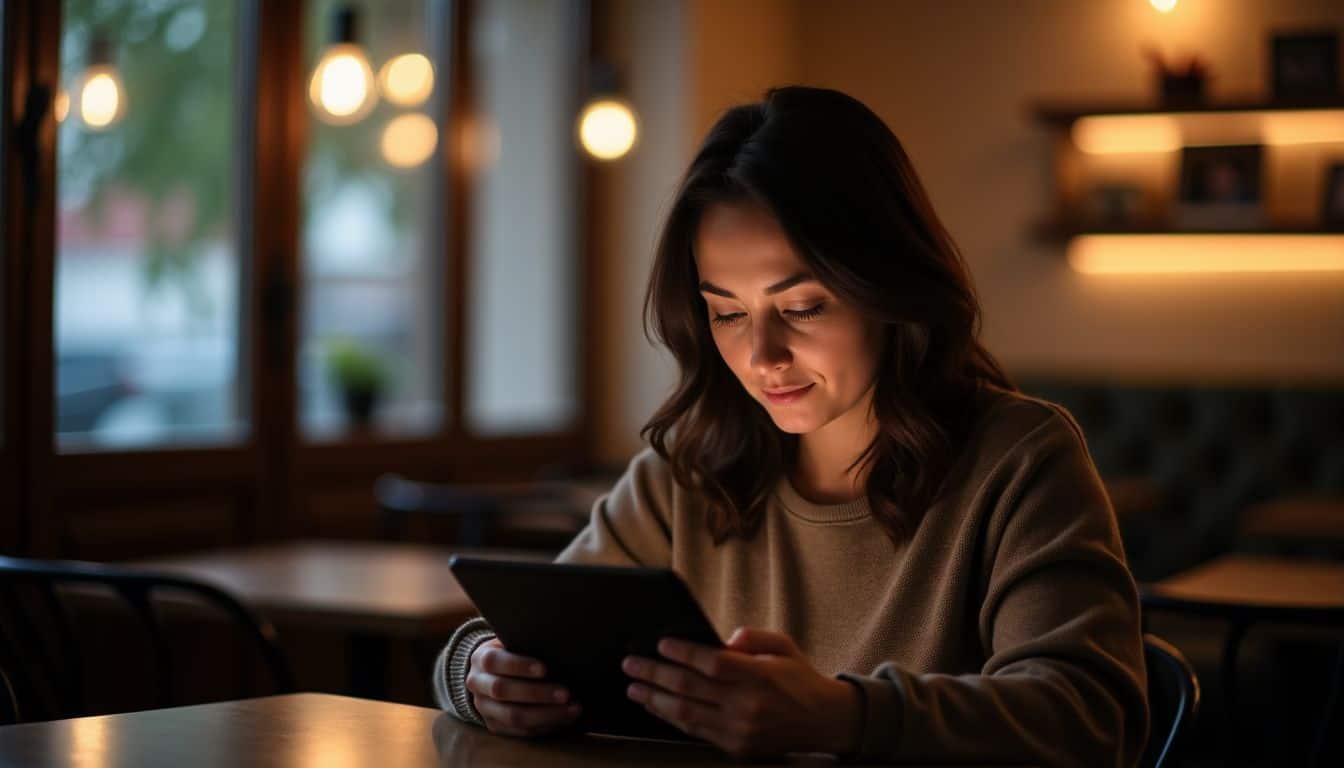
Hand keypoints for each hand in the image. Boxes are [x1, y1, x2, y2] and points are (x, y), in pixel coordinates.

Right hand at [466, 638, 581, 736]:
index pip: (494, 661)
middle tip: (566, 693)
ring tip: (572, 709)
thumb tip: (560, 647)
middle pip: (503, 691)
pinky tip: (565, 718)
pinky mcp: (495, 726)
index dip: (519, 665)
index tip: (544, 669)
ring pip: (512, 716)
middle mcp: (477, 684)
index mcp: (480, 659)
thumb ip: (527, 644)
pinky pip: (520, 732)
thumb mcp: (512, 643)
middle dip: (537, 693)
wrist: (489, 675)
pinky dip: (545, 726)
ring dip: (546, 714)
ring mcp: (484, 708)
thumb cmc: (512, 653)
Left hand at [622, 627, 861, 758]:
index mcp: (760, 676)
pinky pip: (695, 731)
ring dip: (654, 699)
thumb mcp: (783, 645)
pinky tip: (656, 705)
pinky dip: (671, 717)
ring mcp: (740, 730)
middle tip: (631, 664)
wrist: (824, 721)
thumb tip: (721, 640)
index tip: (661, 644)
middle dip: (654, 674)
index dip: (683, 653)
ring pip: (685, 713)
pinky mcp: (736, 747)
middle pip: (690, 688)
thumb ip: (751, 637)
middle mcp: (747, 705)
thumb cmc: (799, 677)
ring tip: (634, 687)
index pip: (712, 663)